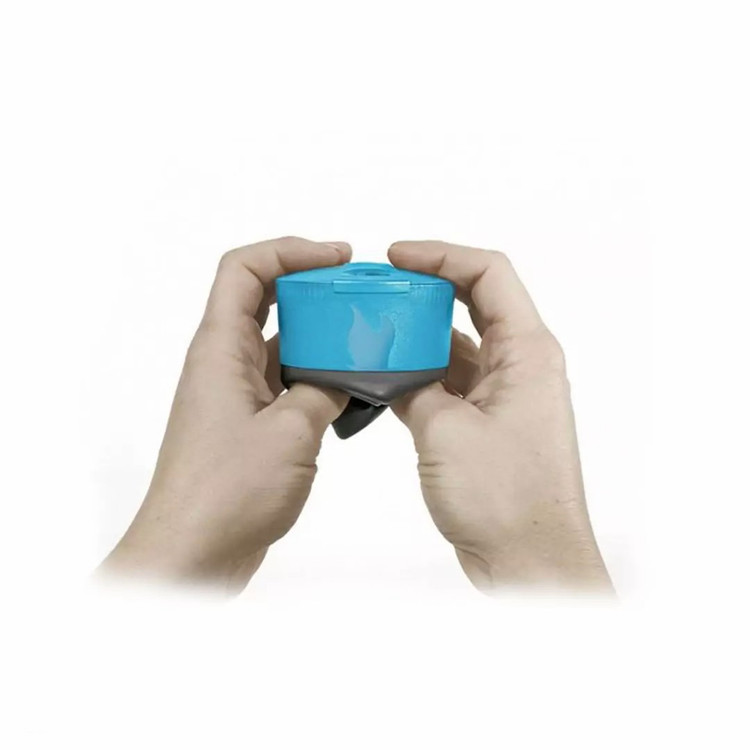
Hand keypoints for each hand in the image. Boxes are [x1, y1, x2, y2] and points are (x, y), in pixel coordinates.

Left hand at [99, 237, 350, 591]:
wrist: (193, 552)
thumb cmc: (224, 494)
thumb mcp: (290, 432)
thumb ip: (323, 391)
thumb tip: (343, 377)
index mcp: (220, 350)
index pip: (245, 270)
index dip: (289, 250)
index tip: (337, 258)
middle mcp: (224, 364)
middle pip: (265, 300)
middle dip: (313, 290)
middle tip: (359, 296)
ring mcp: (237, 394)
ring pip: (281, 344)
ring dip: (320, 338)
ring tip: (366, 342)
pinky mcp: (250, 424)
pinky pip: (286, 383)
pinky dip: (317, 378)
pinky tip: (352, 389)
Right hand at [388, 241, 612, 593]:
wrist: (529, 561)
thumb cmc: (508, 501)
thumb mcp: (444, 432)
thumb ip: (412, 388)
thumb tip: (389, 370)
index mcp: (528, 352)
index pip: (489, 274)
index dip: (442, 255)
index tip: (397, 257)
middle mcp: (521, 366)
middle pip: (473, 303)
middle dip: (424, 291)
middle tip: (378, 289)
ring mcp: (504, 396)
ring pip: (457, 345)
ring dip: (418, 337)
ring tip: (372, 331)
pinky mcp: (486, 423)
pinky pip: (450, 382)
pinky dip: (419, 375)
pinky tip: (383, 377)